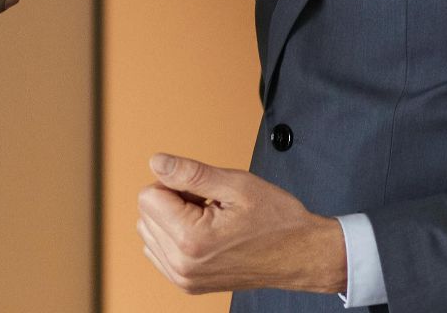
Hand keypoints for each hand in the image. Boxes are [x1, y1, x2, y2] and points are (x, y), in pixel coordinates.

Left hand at [135, 154, 346, 295]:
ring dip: (173, 218)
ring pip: (149, 230)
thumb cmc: (277, 222)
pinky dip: (175, 236)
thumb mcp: (236, 185)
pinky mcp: (187, 283)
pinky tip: (204, 233)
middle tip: (210, 204)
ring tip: (210, 219)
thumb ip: (189, 173)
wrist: (300, 255)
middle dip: (173, 200)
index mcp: (192, 240)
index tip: (204, 192)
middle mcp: (183, 265)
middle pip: (145, 213)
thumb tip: (157, 162)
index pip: (148, 195)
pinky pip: (158, 249)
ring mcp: (184, 278)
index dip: (176, 183)